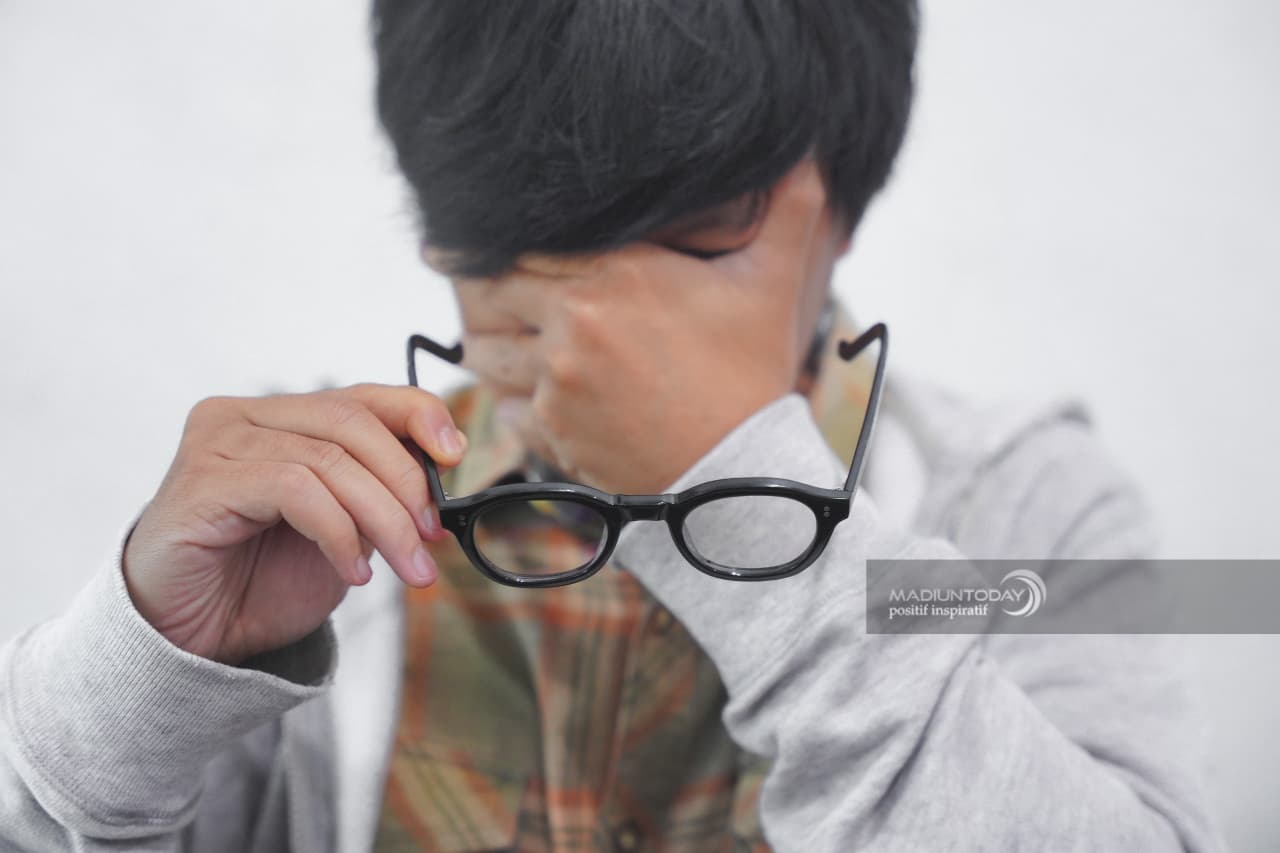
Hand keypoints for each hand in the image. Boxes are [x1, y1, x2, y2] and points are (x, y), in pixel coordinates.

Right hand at [121, 384, 465, 664]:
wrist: (191, 639)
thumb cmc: (260, 581)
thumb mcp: (343, 530)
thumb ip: (379, 494)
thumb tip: (443, 476)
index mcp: (283, 417)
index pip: (364, 395)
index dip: (419, 414)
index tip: (456, 457)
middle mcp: (245, 416)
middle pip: (352, 422)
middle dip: (407, 484)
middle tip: (432, 539)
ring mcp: (218, 442)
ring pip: (330, 459)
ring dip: (384, 519)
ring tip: (408, 567)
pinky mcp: (202, 479)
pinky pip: (294, 489)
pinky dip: (338, 532)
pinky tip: (352, 572)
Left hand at [450, 155, 831, 493]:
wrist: (740, 469)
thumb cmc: (754, 373)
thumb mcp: (774, 283)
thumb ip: (788, 210)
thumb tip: (810, 153)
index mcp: (617, 272)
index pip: (520, 244)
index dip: (489, 243)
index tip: (458, 243)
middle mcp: (575, 320)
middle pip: (490, 294)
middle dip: (477, 291)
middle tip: (462, 285)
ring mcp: (558, 378)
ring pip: (486, 352)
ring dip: (487, 344)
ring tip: (492, 340)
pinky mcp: (554, 428)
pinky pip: (507, 408)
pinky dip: (510, 403)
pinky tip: (523, 399)